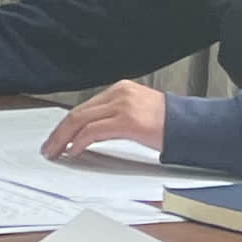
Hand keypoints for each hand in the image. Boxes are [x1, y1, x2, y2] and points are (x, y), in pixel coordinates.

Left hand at [42, 81, 171, 162]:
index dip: (66, 124)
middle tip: (49, 146)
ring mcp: (122, 106)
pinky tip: (74, 150)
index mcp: (120, 89)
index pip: (84, 107)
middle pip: (77, 112)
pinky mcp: (127, 121)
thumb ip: (113, 117)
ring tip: (56, 151)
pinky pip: (93, 131)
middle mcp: (119, 94)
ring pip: (80, 120)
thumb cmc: (169, 124)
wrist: (193, 126)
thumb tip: (88, 132)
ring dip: (63, 138)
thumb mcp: (136, 112)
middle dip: (59, 132)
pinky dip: (79, 142)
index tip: (57, 136)